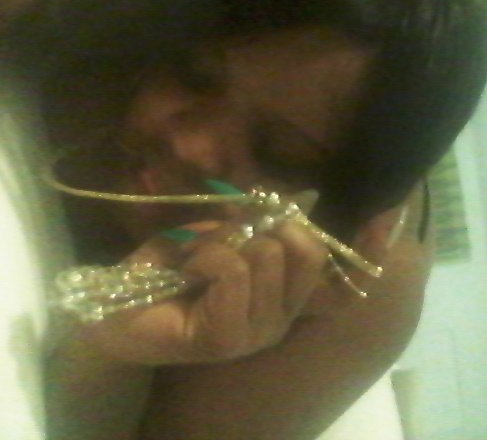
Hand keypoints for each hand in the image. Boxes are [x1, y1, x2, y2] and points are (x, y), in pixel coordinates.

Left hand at [75, 219, 328, 364]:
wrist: (117, 313)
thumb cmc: (169, 272)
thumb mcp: (215, 236)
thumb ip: (248, 224)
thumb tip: (277, 201)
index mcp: (283, 297)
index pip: (317, 254)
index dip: (292, 222)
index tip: (254, 217)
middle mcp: (281, 319)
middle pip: (303, 251)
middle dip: (258, 231)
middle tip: (217, 245)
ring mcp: (259, 332)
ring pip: (267, 255)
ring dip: (223, 244)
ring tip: (195, 261)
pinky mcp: (229, 338)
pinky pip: (233, 269)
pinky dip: (205, 256)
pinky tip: (187, 271)